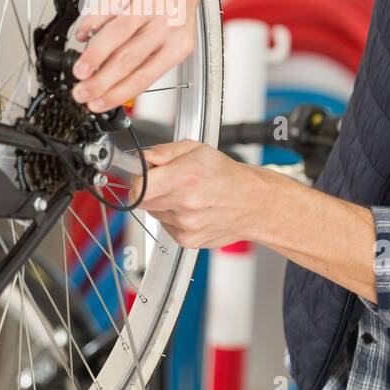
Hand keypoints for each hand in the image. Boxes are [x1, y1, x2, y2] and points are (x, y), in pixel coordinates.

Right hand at [70, 0, 212, 112]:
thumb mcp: (176, 34)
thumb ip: (149, 57)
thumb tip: (114, 82)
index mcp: (179, 44)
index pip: (144, 77)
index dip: (116, 94)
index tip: (97, 103)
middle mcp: (167, 24)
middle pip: (128, 60)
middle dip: (100, 81)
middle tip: (81, 92)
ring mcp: (150, 1)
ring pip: (117, 35)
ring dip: (93, 56)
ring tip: (79, 70)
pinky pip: (108, 7)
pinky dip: (92, 23)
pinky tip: (83, 34)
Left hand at [127, 140, 265, 248]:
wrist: (252, 203)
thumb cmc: (227, 176)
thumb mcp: (196, 149)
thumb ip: (164, 152)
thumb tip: (141, 158)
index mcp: (185, 177)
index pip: (138, 186)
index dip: (136, 179)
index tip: (140, 175)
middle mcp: (185, 203)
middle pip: (142, 200)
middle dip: (150, 189)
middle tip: (169, 181)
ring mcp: (186, 225)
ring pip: (154, 213)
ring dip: (162, 204)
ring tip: (185, 195)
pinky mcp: (187, 240)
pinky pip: (165, 226)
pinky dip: (172, 218)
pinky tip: (191, 210)